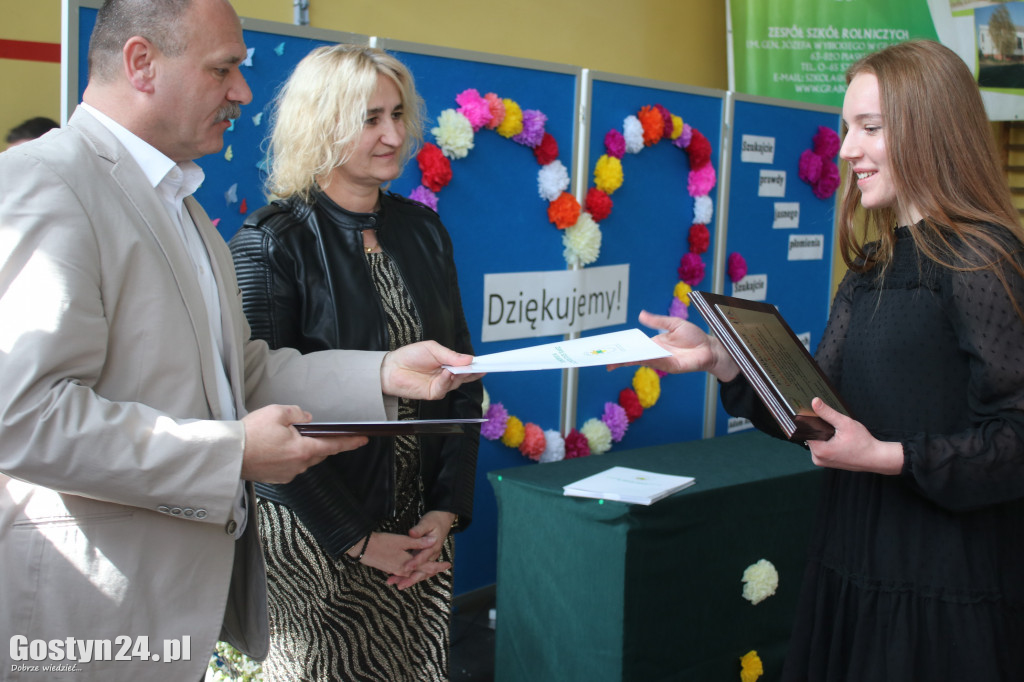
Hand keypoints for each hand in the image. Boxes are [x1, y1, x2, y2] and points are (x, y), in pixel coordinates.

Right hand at [239, 404, 367, 482]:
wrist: (229, 455)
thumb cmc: (251, 434)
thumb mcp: (277, 413)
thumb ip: (296, 414)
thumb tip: (306, 419)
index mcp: (303, 449)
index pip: (333, 445)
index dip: (350, 442)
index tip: (363, 439)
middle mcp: (298, 465)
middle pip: (318, 453)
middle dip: (320, 443)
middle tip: (316, 432)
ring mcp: (287, 474)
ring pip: (304, 460)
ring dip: (303, 450)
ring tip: (289, 437)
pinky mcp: (276, 478)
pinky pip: (290, 466)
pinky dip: (289, 457)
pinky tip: (278, 448)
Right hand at [355, 532, 451, 589]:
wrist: (361, 548)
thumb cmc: (382, 542)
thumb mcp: (402, 541)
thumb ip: (418, 542)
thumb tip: (433, 540)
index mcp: (408, 564)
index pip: (427, 566)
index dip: (438, 565)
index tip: (448, 565)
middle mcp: (402, 570)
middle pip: (421, 572)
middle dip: (432, 570)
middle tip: (442, 568)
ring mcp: (395, 570)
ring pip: (412, 573)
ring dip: (421, 572)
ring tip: (430, 570)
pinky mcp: (389, 568)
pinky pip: (403, 573)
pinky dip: (410, 572)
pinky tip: (410, 571)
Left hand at [380, 340, 483, 400]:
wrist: (392, 367)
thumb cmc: (410, 355)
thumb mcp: (433, 349)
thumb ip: (451, 355)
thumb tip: (469, 359)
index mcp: (448, 363)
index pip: (466, 365)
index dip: (476, 365)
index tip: (486, 363)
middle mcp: (447, 375)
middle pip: (465, 375)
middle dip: (472, 371)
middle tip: (479, 367)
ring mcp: (441, 385)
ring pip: (457, 382)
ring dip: (459, 375)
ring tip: (457, 368)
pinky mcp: (433, 393)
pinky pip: (445, 388)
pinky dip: (447, 380)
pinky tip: (446, 373)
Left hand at [385, 511, 455, 589]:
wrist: (443, 520)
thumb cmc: (434, 520)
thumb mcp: (427, 522)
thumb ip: (419, 529)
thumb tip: (412, 533)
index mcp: (433, 546)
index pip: (423, 557)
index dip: (414, 563)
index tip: (406, 568)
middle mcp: (432, 554)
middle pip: (423, 570)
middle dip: (412, 578)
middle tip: (401, 585)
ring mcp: (429, 557)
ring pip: (421, 572)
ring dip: (410, 579)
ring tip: (398, 585)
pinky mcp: (426, 557)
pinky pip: (419, 569)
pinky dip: (411, 575)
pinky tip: (401, 578)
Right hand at [608, 310, 739, 381]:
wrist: (710, 348)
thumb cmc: (694, 336)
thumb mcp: (673, 324)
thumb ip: (657, 321)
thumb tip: (641, 315)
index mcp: (654, 343)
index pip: (634, 346)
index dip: (622, 346)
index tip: (608, 346)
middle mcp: (656, 353)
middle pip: (634, 356)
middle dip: (618, 358)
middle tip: (603, 358)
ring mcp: (662, 361)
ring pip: (641, 361)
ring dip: (628, 361)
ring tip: (613, 360)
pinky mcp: (671, 366)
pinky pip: (656, 363)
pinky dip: (645, 360)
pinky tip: (636, 358)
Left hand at [805, 397, 902, 474]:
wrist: (875, 458)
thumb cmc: (863, 443)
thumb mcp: (845, 424)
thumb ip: (828, 413)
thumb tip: (814, 402)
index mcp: (819, 450)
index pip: (806, 431)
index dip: (809, 420)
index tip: (812, 412)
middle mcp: (817, 458)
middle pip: (811, 436)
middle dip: (818, 427)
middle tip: (829, 420)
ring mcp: (821, 461)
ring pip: (816, 441)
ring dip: (823, 434)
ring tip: (834, 429)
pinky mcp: (827, 462)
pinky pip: (822, 448)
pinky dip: (826, 441)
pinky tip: (836, 436)